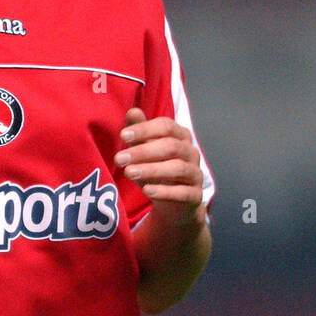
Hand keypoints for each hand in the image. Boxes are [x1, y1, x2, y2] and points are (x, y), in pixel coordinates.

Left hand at [114, 107, 205, 227]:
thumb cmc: (157, 171)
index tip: (122, 136)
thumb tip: (132, 111)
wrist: (173, 204)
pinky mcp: (196, 195)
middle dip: (143, 152)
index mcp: (181, 136)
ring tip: (129, 173)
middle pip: (171, 146)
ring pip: (178, 168)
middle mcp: (192, 153)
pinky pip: (183, 192)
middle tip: (119, 159)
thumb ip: (140, 132)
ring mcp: (196, 174)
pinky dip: (164, 191)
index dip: (144, 129)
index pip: (166, 126)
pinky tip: (146, 191)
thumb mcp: (145, 151)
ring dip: (151, 170)